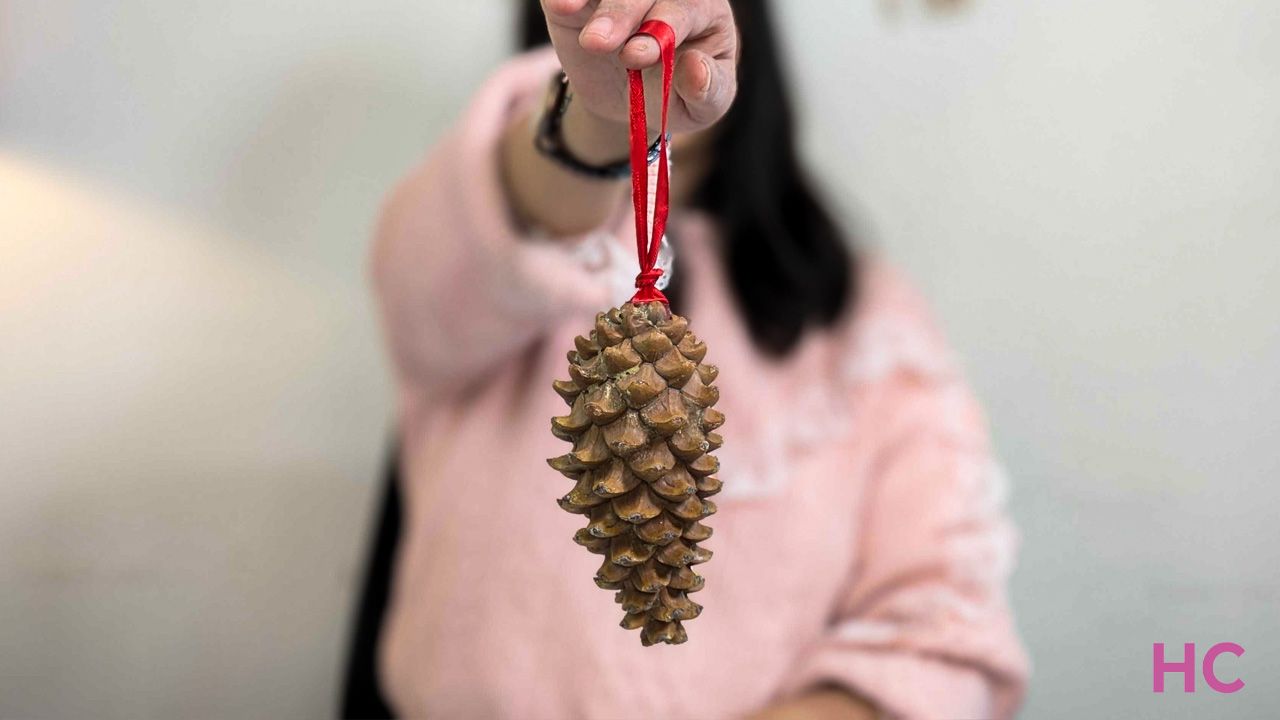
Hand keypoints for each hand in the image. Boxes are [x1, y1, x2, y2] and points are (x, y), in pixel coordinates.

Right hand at [539, 0, 738, 134]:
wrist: (632, 100)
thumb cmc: (677, 95)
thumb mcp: (702, 106)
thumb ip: (708, 89)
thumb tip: (696, 68)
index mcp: (704, 8)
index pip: (688, 7)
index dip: (664, 25)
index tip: (636, 55)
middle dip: (624, 13)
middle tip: (602, 44)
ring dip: (601, 9)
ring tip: (589, 41)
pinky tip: (562, 5)